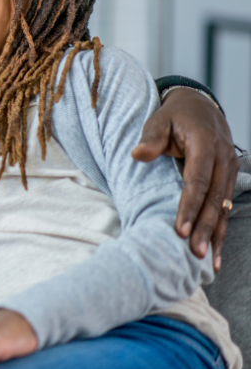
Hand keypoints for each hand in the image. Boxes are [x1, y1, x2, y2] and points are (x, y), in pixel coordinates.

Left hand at [132, 87, 237, 269]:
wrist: (200, 106)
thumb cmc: (173, 116)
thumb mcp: (158, 119)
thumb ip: (150, 138)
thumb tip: (138, 155)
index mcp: (205, 144)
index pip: (198, 180)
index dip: (189, 206)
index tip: (180, 230)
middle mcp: (223, 158)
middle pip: (215, 199)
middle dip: (205, 228)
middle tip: (194, 253)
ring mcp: (230, 169)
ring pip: (224, 207)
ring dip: (216, 234)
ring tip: (208, 262)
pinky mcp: (228, 178)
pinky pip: (225, 207)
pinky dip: (220, 229)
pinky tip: (216, 251)